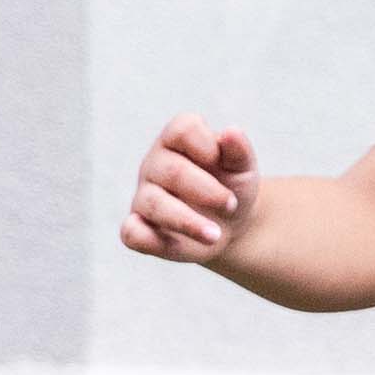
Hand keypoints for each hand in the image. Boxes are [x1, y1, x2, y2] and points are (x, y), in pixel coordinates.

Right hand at [121, 114, 262, 263]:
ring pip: (154, 204)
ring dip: (188, 221)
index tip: (223, 163)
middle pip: (172, 171)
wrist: (230, 224)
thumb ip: (239, 150)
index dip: (207, 146)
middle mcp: (156, 164)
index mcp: (179, 139)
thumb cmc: (232, 186)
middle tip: (231, 204)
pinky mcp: (141, 228)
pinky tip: (173, 244)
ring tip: (215, 235)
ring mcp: (145, 195)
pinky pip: (131, 232)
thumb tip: (231, 132)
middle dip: (207, 191)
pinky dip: (144, 238)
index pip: (183, 130)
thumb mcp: (243, 168)